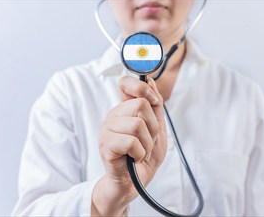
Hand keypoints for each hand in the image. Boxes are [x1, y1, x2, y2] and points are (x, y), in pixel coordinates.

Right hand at [91, 76, 166, 215]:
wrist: (134, 182)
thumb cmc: (144, 156)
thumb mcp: (157, 129)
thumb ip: (155, 107)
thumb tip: (151, 82)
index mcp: (124, 110)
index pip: (125, 83)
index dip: (141, 87)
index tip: (154, 101)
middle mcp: (113, 116)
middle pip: (140, 104)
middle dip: (153, 127)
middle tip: (148, 140)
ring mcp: (107, 130)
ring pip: (137, 124)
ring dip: (147, 143)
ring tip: (141, 151)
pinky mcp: (105, 145)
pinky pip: (131, 141)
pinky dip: (140, 152)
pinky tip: (135, 157)